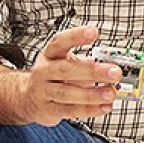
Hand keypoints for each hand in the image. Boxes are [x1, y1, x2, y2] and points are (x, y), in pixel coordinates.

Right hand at [0, 25, 121, 125]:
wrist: (29, 98)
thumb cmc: (54, 77)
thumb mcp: (65, 63)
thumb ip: (86, 63)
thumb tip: (112, 67)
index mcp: (50, 54)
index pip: (60, 42)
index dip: (76, 36)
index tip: (94, 32)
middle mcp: (43, 71)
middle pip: (65, 69)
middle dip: (92, 71)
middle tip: (115, 72)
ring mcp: (43, 91)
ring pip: (66, 93)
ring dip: (92, 94)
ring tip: (111, 93)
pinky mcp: (48, 110)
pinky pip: (70, 110)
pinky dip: (89, 110)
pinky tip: (105, 107)